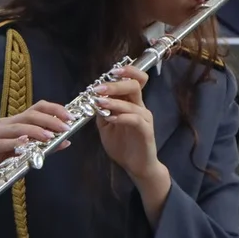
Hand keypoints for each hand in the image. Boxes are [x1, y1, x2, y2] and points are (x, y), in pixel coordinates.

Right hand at [0, 100, 72, 215]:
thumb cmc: (3, 168)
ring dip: (35, 131)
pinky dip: (14, 143)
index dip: (54, 110)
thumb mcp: (28, 156)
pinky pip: (0, 142)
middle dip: (49, 121)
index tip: (70, 117)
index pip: (36, 108)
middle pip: (29, 115)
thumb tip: (66, 141)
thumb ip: (44, 148)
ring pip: (17, 127)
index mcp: (14, 123)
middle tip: (64, 128)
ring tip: (49, 137)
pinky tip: (26, 145)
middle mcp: (2, 124)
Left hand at [91, 65, 160, 182]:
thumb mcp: (106, 126)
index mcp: (131, 103)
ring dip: (114, 102)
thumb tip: (92, 99)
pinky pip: (136, 119)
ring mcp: (145, 119)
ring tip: (99, 103)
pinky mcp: (146, 131)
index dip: (126, 71)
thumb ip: (101, 112)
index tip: (110, 71)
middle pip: (134, 86)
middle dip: (116, 84)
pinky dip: (122, 117)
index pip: (135, 80)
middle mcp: (140, 107)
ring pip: (132, 103)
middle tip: (99, 88)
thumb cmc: (123, 145)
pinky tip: (111, 119)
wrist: (136, 165)